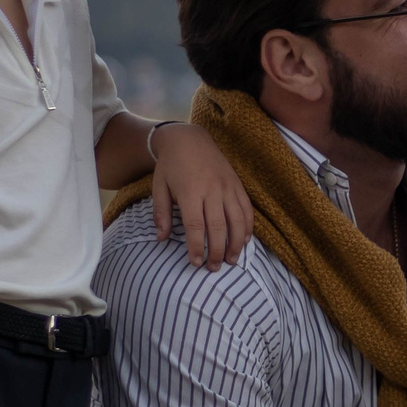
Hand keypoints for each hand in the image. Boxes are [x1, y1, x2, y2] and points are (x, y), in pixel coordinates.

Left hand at [150, 123, 252, 266]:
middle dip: (217, 251)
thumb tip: (161, 238)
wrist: (189, 139)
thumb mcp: (159, 187)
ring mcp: (227, 187)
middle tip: (214, 268)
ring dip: (236, 243)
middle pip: (218, 227)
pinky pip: (246, 209)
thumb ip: (160, 213)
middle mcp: (211, 190)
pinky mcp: (237, 184)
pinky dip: (247, 227)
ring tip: (232, 261)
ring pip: (236, 220)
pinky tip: (245, 241)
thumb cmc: (170, 166)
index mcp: (190, 192)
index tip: (195, 263)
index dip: (197, 247)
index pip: (196, 226)